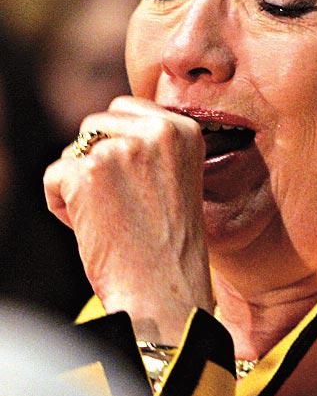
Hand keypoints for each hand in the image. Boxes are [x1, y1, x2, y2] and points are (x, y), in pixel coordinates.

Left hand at [44, 96, 212, 344]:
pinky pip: (54, 175)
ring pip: (74, 150)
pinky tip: (88, 228)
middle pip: (96, 123)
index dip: (117, 142)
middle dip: (95, 156)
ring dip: (79, 180)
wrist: (165, 287)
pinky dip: (59, 203)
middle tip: (116, 200)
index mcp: (184, 128)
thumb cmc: (168, 240)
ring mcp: (123, 149)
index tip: (129, 179)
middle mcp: (157, 130)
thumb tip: (104, 126)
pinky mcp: (89, 172)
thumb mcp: (177, 173)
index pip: (126, 107)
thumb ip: (150, 142)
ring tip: (106, 216)